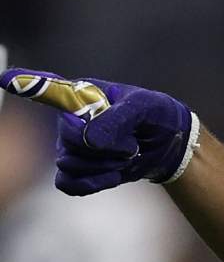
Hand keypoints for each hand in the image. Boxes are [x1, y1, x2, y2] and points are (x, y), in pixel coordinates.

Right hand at [0, 67, 198, 194]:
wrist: (170, 144)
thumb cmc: (156, 115)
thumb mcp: (146, 107)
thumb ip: (118, 118)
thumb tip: (90, 140)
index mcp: (83, 95)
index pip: (49, 90)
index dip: (27, 84)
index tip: (5, 78)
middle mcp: (70, 119)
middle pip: (69, 139)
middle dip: (105, 147)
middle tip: (130, 142)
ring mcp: (72, 146)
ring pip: (70, 163)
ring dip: (105, 164)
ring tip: (127, 154)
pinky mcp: (79, 169)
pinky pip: (69, 183)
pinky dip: (93, 182)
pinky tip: (112, 175)